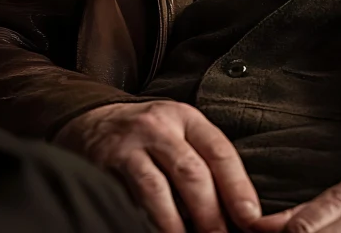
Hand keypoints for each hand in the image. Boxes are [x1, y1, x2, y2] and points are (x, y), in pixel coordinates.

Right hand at [53, 100, 260, 232]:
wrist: (90, 119)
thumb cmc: (147, 133)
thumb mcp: (178, 131)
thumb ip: (203, 159)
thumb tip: (235, 206)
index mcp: (187, 118)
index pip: (220, 152)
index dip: (238, 187)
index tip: (251, 218)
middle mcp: (160, 127)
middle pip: (192, 173)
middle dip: (210, 213)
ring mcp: (130, 146)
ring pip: (159, 191)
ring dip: (176, 226)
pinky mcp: (104, 166)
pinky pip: (128, 200)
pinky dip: (145, 223)